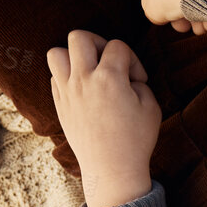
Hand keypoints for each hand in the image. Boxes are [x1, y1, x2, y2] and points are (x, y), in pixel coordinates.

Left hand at [46, 32, 159, 206]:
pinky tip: (84, 90)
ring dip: (74, 56)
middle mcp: (84, 79)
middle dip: (98, 43)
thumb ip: (139, 84)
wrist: (111, 168)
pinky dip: (68, 76)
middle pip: (79, 37)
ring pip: (57, 52)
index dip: (133, 59)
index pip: (118, 46)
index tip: (138, 81)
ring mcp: (67, 91)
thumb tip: (126, 77)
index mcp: (110, 78)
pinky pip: (55, 76)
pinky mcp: (59, 103)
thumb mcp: (151, 108)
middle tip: (108, 61)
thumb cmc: (135, 140)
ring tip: (89, 71)